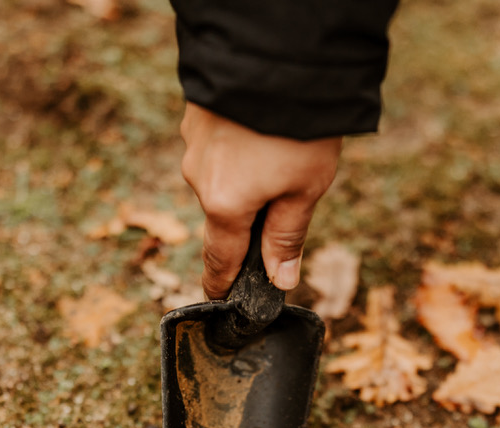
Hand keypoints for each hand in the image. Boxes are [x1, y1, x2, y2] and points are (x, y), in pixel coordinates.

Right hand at [180, 102, 342, 299]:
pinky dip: (240, 150)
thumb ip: (288, 236)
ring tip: (286, 154)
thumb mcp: (306, 188)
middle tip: (291, 196)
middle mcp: (199, 180)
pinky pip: (219, 149)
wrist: (277, 54)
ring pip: (223, 180)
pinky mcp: (196, 117)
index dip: (222, 284)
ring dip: (249, 178)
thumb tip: (280, 280)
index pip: (220, 260)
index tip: (221, 300)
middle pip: (226, 216)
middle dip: (253, 216)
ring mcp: (193, 146)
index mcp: (224, 206)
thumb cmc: (298, 127)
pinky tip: (265, 133)